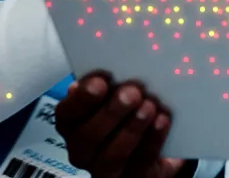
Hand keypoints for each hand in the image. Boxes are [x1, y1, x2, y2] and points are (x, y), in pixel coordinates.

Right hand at [56, 73, 190, 177]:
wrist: (149, 146)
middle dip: (111, 113)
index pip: (66, 114)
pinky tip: (162, 121)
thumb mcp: (114, 92)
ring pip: (112, 155)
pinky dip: (152, 140)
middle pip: (88, 137)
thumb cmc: (125, 110)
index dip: (82, 99)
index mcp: (73, 123)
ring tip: (148, 106)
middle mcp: (83, 149)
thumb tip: (112, 62)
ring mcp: (104, 170)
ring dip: (132, 129)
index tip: (100, 82)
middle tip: (131, 92)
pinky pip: (141, 163)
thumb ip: (110, 82)